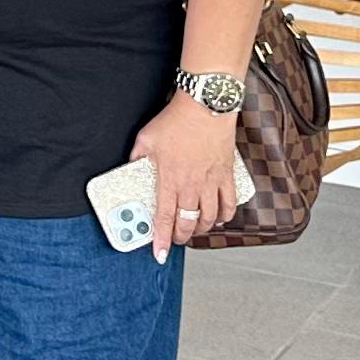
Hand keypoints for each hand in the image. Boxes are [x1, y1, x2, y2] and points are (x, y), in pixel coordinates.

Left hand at [140, 93, 241, 261]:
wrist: (204, 106)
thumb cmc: (175, 121)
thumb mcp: (145, 139)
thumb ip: (137, 159)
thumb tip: (130, 169)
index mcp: (169, 179)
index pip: (164, 218)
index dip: (162, 239)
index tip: (160, 253)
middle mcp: (191, 185)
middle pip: (187, 223)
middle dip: (181, 237)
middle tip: (177, 240)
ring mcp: (211, 182)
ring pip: (209, 218)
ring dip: (201, 229)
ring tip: (194, 230)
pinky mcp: (226, 175)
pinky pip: (229, 203)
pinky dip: (225, 216)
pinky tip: (219, 219)